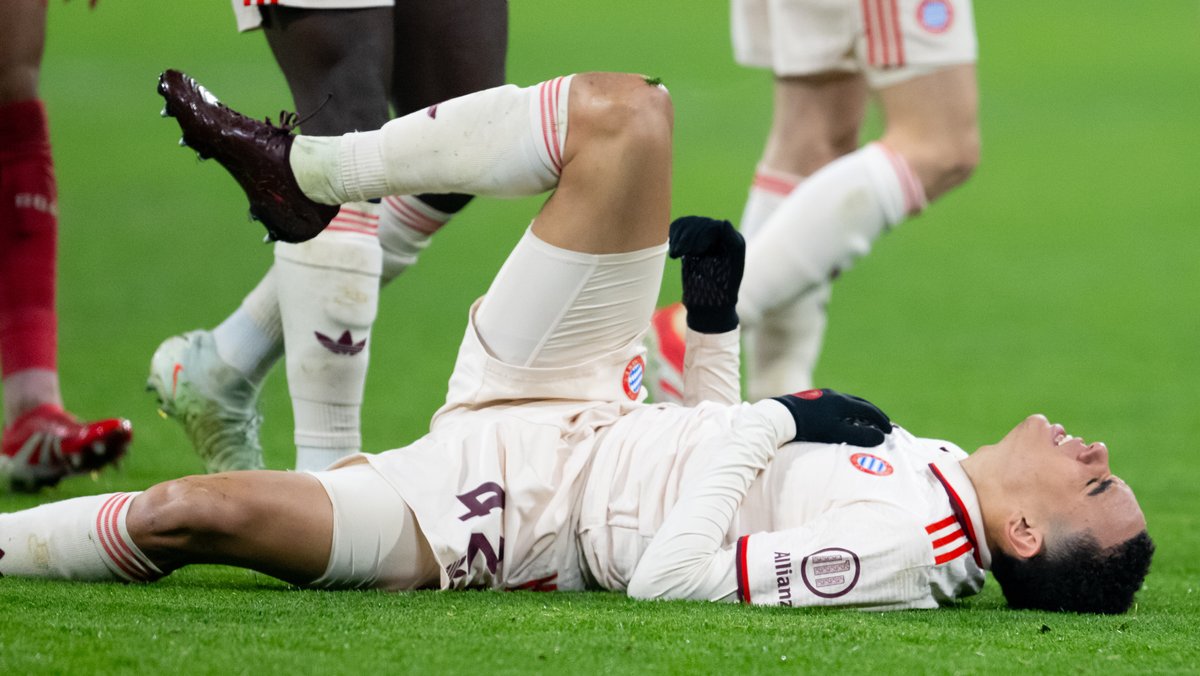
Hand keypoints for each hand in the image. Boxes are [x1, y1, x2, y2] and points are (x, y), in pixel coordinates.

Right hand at [669, 215, 744, 333]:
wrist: (708, 307)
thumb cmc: (723, 291)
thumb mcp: (732, 266)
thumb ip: (732, 242)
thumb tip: (724, 221)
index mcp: (731, 240)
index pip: (713, 226)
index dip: (701, 235)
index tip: (696, 252)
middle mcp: (718, 237)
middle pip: (698, 223)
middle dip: (687, 237)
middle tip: (679, 254)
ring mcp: (703, 240)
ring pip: (687, 224)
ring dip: (678, 237)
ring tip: (675, 254)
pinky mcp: (690, 246)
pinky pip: (679, 230)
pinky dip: (672, 235)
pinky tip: (672, 250)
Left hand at [771, 389, 891, 446]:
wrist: (780, 416)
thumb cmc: (809, 426)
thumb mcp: (836, 433)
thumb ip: (860, 435)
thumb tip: (881, 437)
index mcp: (843, 402)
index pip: (869, 410)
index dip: (881, 420)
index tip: (889, 430)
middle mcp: (835, 395)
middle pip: (860, 403)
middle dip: (873, 414)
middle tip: (881, 423)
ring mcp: (822, 395)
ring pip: (847, 403)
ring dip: (859, 412)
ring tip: (863, 423)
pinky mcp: (811, 399)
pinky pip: (835, 404)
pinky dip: (845, 412)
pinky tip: (840, 419)